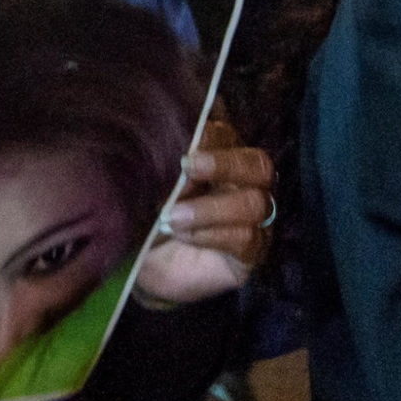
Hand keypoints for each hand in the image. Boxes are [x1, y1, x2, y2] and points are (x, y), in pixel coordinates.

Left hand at [135, 119, 272, 306]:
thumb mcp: (152, 186)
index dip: (209, 137)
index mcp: (222, 157)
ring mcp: (254, 219)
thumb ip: (168, 166)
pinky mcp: (251, 252)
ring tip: (173, 216)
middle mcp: (245, 184)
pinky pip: (247, 238)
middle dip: (224, 163)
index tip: (178, 149)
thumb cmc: (148, 215)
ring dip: (210, 208)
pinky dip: (211, 234)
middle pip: (258, 164)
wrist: (143, 264)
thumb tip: (175, 156)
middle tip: (187, 166)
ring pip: (255, 203)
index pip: (231, 136)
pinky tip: (182, 235)